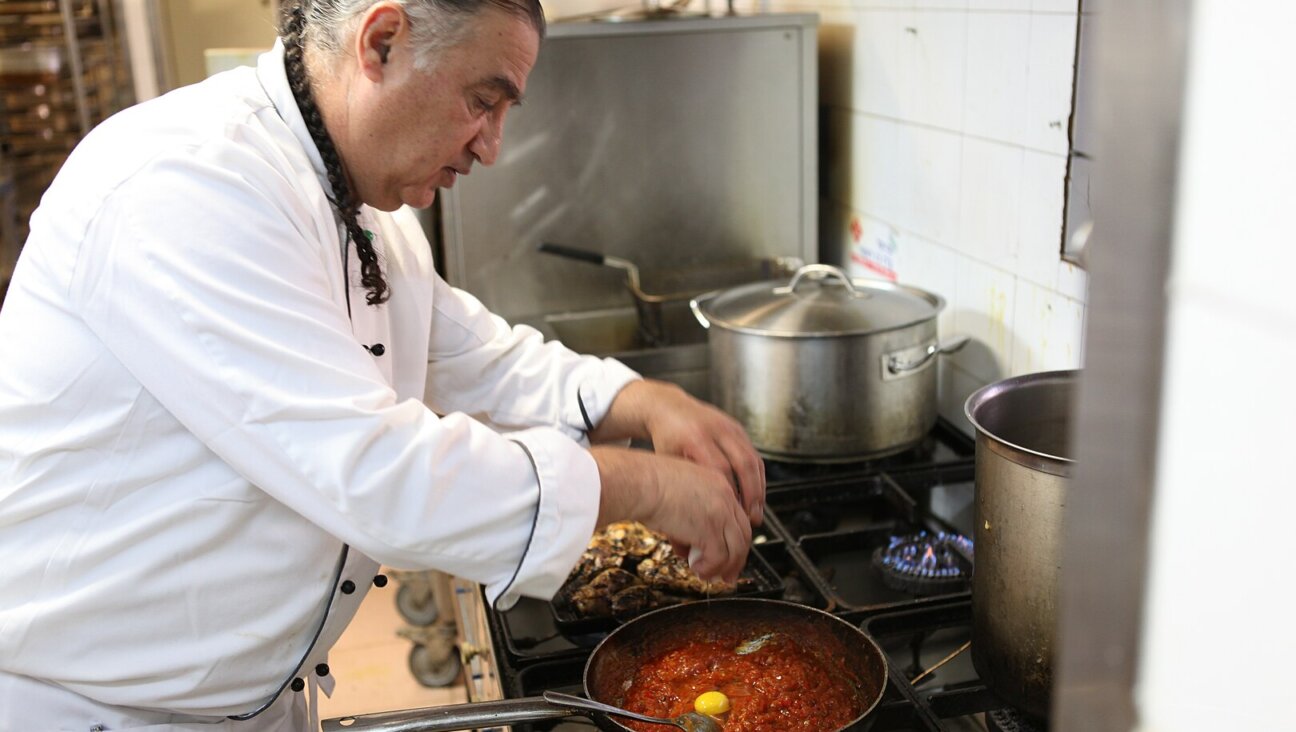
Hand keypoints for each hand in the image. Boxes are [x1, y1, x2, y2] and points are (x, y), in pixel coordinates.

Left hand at [590, 380, 764, 524]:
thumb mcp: (665, 465)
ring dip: (759, 488)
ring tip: (756, 512)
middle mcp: (716, 429)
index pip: (720, 470)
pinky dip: (757, 476)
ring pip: (753, 459)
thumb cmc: (665, 439)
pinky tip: (754, 494)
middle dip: (751, 495)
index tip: (733, 517)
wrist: (668, 407)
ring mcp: (729, 426)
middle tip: (752, 519)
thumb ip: (674, 496)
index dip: (730, 495)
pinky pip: (754, 454)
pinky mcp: (737, 427)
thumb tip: (681, 538)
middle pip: (743, 463)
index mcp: (695, 438)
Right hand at [590, 446, 751, 582]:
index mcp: (718, 483)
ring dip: (724, 567)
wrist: (638, 482)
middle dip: (736, 558)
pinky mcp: (710, 529)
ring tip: (709, 575)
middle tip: (727, 573)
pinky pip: (719, 558)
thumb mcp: (676, 495)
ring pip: (736, 548)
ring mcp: (720, 513)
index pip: (735, 515)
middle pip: (742, 533)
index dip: (732, 537)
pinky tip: (697, 570)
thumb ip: (688, 518)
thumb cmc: (645, 484)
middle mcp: (724, 496)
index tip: (728, 552)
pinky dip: (709, 568)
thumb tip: (688, 546)